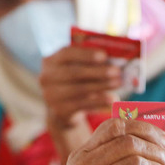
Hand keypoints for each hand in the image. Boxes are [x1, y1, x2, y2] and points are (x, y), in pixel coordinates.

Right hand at [40, 46, 122, 161]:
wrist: (63, 109)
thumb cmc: (76, 82)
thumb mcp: (78, 69)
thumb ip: (91, 63)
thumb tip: (117, 60)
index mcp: (50, 61)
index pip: (66, 53)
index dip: (86, 54)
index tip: (104, 56)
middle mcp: (46, 77)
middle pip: (73, 73)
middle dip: (98, 72)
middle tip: (117, 71)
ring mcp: (50, 95)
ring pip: (79, 89)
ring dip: (101, 86)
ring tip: (118, 83)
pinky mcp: (59, 110)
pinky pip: (82, 105)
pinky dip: (99, 101)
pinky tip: (113, 99)